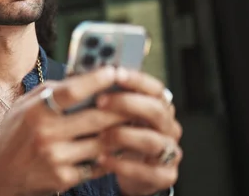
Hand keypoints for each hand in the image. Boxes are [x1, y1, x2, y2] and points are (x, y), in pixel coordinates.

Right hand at [0, 67, 127, 195]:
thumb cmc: (13, 136)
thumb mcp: (24, 106)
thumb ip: (51, 91)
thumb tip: (83, 76)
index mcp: (35, 111)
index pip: (71, 91)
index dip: (96, 79)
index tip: (115, 71)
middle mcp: (45, 133)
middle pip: (95, 117)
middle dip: (121, 108)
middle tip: (136, 100)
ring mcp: (56, 158)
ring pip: (102, 142)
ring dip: (120, 133)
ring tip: (131, 123)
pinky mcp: (64, 178)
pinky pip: (97, 164)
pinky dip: (109, 155)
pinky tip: (115, 148)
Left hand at [95, 69, 182, 195]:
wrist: (127, 171)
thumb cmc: (115, 135)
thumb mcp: (111, 115)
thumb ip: (103, 97)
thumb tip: (79, 76)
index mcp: (158, 107)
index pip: (155, 88)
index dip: (136, 80)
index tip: (115, 73)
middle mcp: (168, 127)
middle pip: (156, 110)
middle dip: (126, 104)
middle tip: (100, 102)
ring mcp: (169, 151)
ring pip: (152, 140)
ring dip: (123, 135)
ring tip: (99, 135)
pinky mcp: (165, 175)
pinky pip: (147, 170)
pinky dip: (122, 165)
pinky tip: (102, 159)